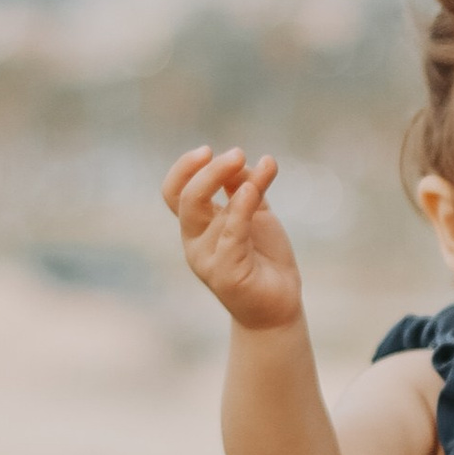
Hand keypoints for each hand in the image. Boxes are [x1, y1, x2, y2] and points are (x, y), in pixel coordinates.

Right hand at [164, 144, 304, 333]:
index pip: (174, 192)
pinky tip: (254, 188)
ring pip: (200, 211)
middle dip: (208, 170)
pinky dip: (240, 206)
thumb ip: (246, 186)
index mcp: (197, 225)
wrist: (279, 305)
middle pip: (185, 198)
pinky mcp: (227, 273)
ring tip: (255, 163)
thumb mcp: (255, 214)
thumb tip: (241, 161)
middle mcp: (195, 241)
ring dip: (224, 179)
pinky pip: (230, 232)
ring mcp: (207, 258)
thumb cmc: (264, 258)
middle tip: (237, 154)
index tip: (208, 150)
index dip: (184, 168)